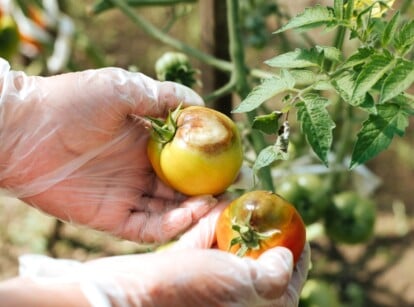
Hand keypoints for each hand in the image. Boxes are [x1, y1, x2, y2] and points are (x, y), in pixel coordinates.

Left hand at [0, 58, 215, 242]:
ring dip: (194, 210)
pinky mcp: (110, 217)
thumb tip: (199, 103)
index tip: (232, 160)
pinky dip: (170, 225)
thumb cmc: (72, 102)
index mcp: (144, 142)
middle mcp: (138, 170)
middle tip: (232, 190)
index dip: (207, 162)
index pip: (183, 157)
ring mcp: (126, 194)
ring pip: (168, 210)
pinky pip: (146, 227)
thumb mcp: (123, 88)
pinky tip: (189, 213)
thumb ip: (162, 96)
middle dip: (208, 191)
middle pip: (180, 188)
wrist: (24, 129)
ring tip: (217, 204)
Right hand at [15, 202, 310, 306]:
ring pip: (226, 253)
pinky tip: (216, 206)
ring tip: (244, 202)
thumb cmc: (186, 292)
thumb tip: (287, 261)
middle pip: (254, 265)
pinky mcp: (180, 273)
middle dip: (261, 236)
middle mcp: (227, 300)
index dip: (296, 257)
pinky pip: (201, 247)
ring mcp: (202, 288)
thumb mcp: (240, 282)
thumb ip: (273, 275)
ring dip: (234, 226)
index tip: (299, 231)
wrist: (124, 293)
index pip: (285, 285)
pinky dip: (209, 228)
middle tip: (268, 210)